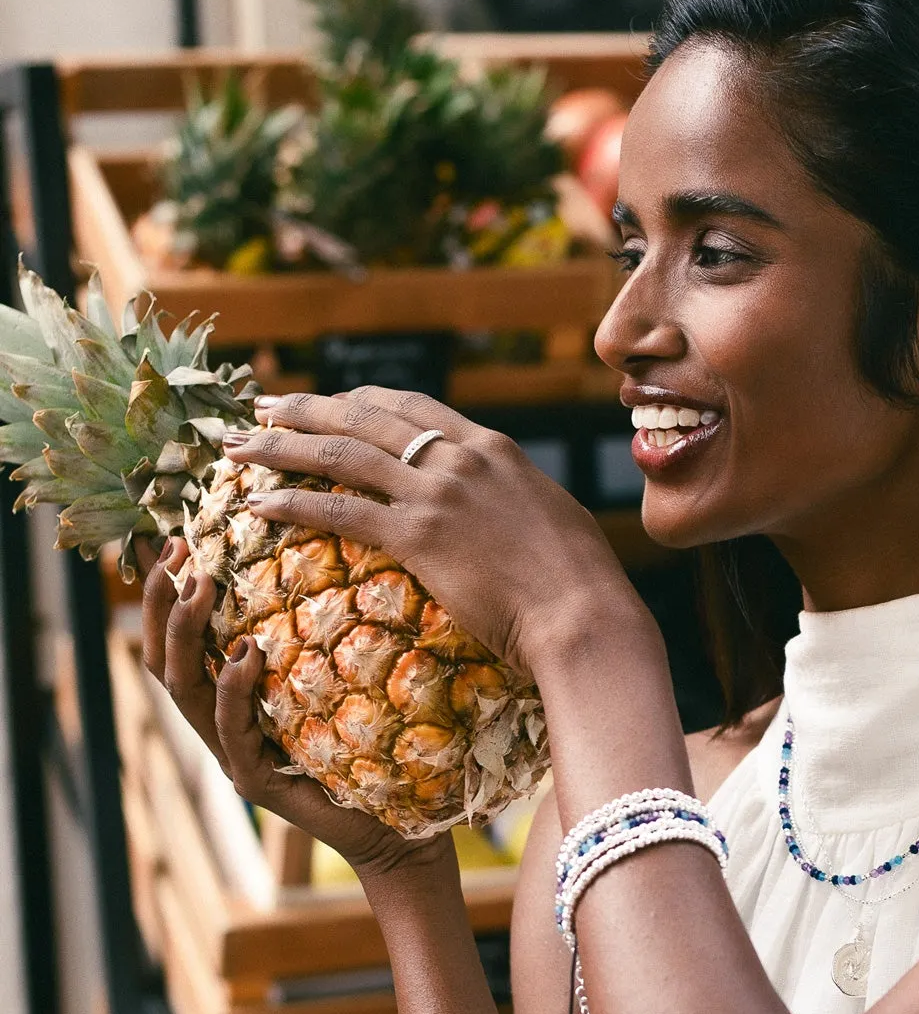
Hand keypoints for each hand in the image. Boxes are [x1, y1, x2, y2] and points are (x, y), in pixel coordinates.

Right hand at [139, 537, 449, 875]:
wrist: (397, 828)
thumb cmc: (372, 748)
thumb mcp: (339, 683)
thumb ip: (316, 641)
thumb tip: (325, 567)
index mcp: (233, 700)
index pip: (182, 638)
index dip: (163, 592)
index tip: (163, 535)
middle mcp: (223, 725)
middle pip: (165, 657)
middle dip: (160, 601)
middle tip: (172, 548)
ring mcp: (235, 755)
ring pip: (185, 689)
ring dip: (187, 633)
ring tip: (198, 584)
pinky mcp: (258, 783)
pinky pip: (233, 731)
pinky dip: (234, 688)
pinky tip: (244, 652)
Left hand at [224, 386, 644, 679]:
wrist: (585, 614)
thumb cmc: (581, 581)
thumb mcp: (549, 517)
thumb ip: (514, 500)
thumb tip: (504, 508)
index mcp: (493, 448)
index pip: (412, 406)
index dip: (359, 399)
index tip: (329, 401)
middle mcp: (460, 458)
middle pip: (365, 417)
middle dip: (306, 409)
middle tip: (262, 405)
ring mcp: (437, 494)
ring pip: (340, 455)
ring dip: (281, 447)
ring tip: (239, 446)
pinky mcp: (419, 537)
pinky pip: (339, 512)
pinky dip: (292, 504)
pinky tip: (257, 505)